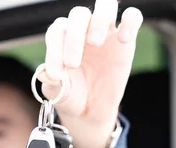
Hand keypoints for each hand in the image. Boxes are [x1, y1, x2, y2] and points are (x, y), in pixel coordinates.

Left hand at [39, 0, 143, 147]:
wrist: (91, 110)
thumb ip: (50, 82)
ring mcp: (105, 32)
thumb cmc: (70, 96)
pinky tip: (123, 39)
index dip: (54, 50)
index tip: (56, 76)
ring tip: (95, 42)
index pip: (57, 31)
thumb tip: (43, 72)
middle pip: (78, 14)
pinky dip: (130, 20)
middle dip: (73, 37)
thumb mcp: (57, 93)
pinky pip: (132, 17)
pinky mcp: (126, 40)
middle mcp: (82, 30)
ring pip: (105, 6)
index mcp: (62, 38)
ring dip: (99, 20)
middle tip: (72, 64)